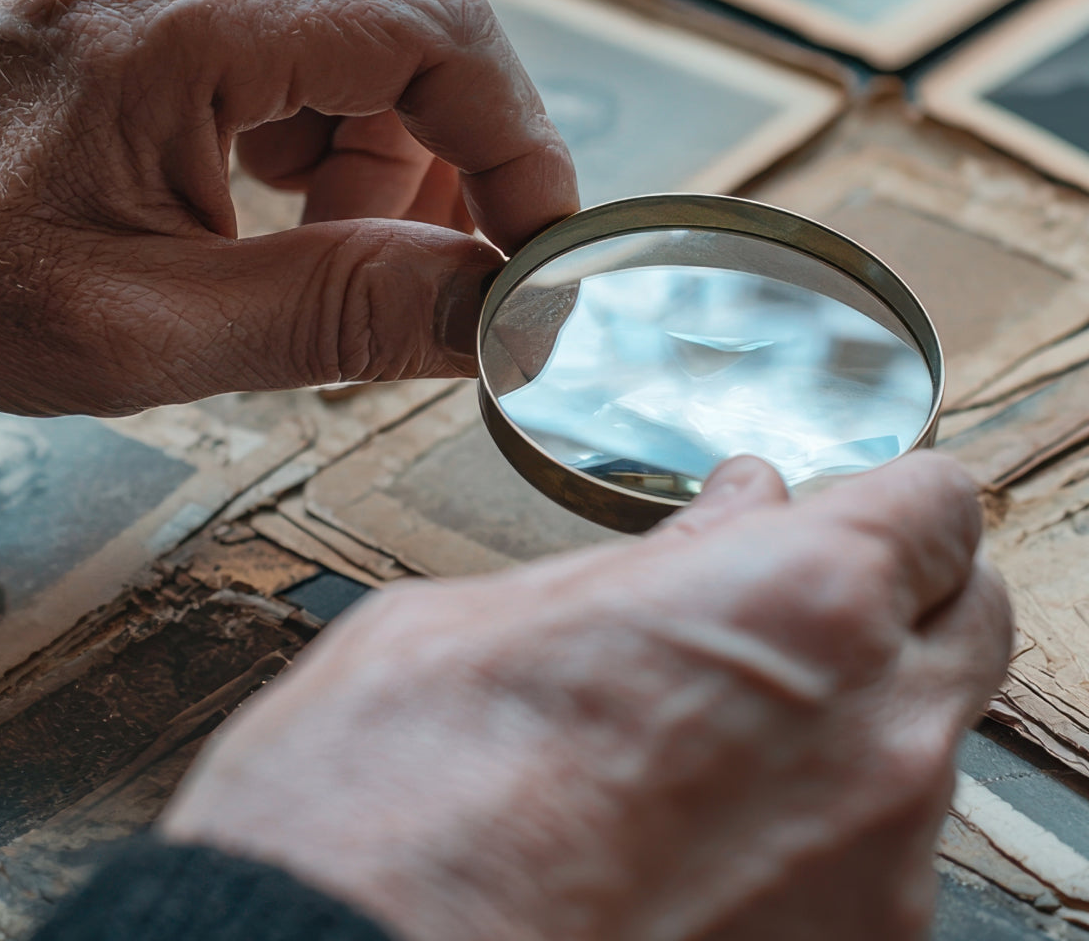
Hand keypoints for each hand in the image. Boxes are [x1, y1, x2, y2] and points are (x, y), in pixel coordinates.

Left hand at [0, 0, 576, 414]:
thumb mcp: (144, 330)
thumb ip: (336, 315)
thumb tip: (488, 311)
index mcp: (169, 10)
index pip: (434, 28)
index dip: (519, 138)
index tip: (537, 239)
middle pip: (413, 32)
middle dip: (441, 169)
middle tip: (402, 276)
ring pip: (368, 40)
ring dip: (380, 160)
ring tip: (304, 248)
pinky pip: (306, 39)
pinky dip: (327, 133)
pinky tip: (268, 198)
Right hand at [160, 452, 1010, 940]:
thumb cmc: (397, 791)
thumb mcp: (508, 609)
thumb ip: (660, 560)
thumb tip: (730, 515)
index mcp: (798, 603)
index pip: (938, 508)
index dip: (890, 497)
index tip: (841, 507)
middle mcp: (876, 739)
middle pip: (973, 617)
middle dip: (903, 590)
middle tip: (803, 594)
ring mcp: (879, 875)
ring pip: (928, 743)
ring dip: (858, 708)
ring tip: (722, 718)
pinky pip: (879, 857)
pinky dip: (821, 817)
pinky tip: (706, 816)